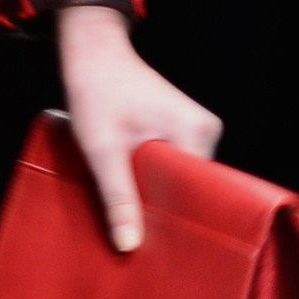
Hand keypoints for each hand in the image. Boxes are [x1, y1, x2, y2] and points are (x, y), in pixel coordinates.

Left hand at [55, 2, 221, 254]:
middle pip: (191, 189)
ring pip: (179, 179)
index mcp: (197, 132)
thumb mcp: (102, 148)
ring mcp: (195, 129)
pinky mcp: (180, 129)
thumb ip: (117, 196)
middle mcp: (206, 130)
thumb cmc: (95, 92)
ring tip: (131, 213)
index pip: (199, 193)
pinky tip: (132, 192)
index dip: (174, 220)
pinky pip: (172, 166)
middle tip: (135, 234)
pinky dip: (152, 180)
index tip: (153, 244)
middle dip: (163, 210)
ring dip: (154, 195)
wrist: (92, 54)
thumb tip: (129, 245)